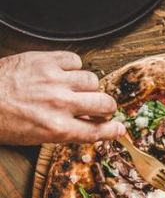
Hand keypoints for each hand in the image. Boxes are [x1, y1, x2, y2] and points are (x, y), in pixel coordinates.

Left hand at [0, 51, 124, 145]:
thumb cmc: (0, 120)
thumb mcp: (33, 137)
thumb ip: (63, 131)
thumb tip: (85, 125)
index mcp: (56, 129)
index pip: (96, 131)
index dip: (112, 130)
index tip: (119, 128)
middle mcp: (60, 104)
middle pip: (103, 104)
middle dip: (106, 107)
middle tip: (101, 106)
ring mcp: (54, 80)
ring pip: (92, 80)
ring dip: (88, 85)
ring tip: (76, 88)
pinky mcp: (46, 61)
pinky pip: (75, 60)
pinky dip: (73, 66)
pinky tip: (64, 72)